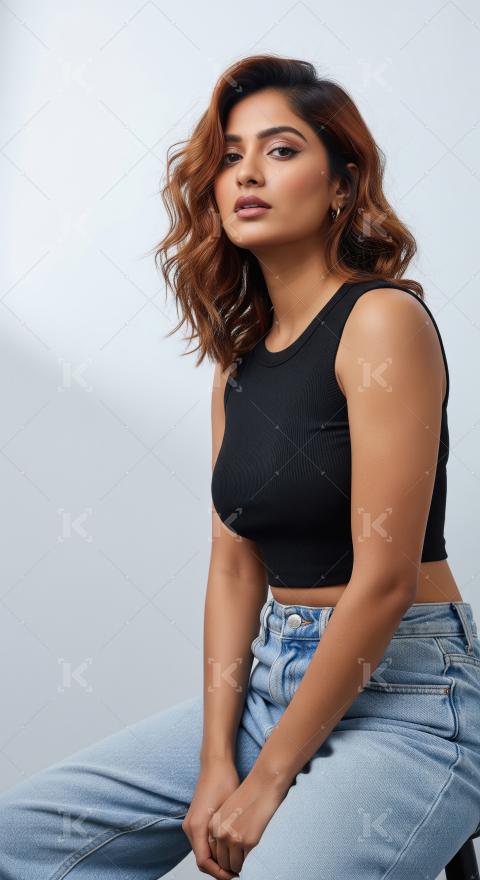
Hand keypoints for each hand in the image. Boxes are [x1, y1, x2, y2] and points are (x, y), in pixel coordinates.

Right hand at [182, 758, 240, 878]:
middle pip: (202, 860)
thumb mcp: (227, 811)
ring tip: (235, 863)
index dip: (219, 873)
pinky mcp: (195, 820)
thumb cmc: (224, 782)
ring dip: (216, 860)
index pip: (204, 862)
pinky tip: (228, 849)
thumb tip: (231, 857)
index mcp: (196, 826)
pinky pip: (202, 842)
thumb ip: (224, 835)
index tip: (234, 876)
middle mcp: (190, 827)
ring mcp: (191, 823)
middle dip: (218, 869)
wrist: (216, 764)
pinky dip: (213, 850)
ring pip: (202, 852)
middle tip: (236, 874)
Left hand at [207, 768, 289, 875]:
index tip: (227, 861)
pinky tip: (250, 858)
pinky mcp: (248, 841)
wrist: (263, 783)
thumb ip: (221, 827)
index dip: (219, 859)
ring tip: (243, 864)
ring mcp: (233, 838)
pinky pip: (245, 861)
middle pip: (220, 861)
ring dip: (237, 867)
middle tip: (235, 867)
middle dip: (227, 866)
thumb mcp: (226, 810)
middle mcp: (220, 833)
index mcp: (213, 824)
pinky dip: (247, 863)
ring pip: (232, 865)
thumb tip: (222, 847)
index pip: (211, 852)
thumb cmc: (248, 793)